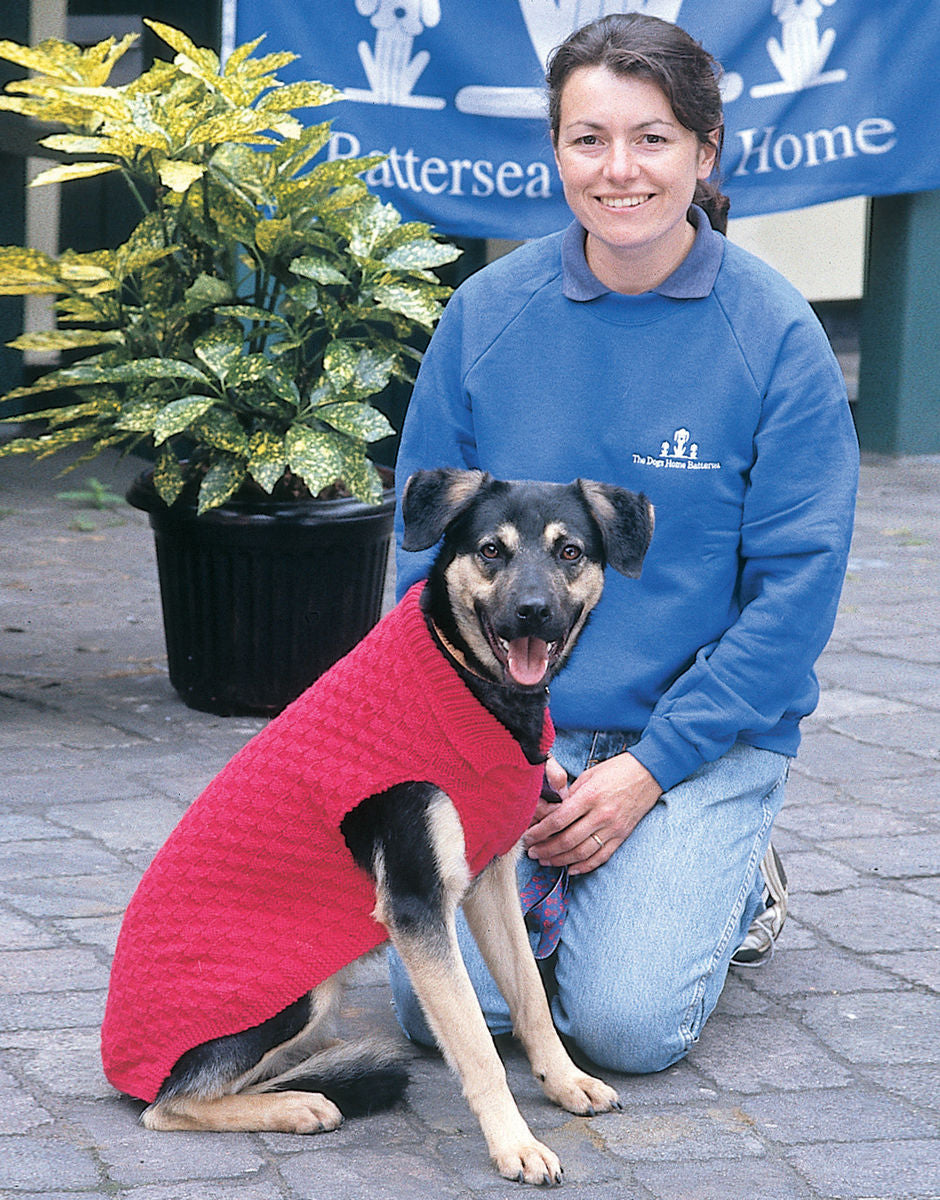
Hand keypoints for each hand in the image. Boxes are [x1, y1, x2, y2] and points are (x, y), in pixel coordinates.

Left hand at [524, 753, 661, 875]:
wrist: (649, 773)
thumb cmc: (617, 770)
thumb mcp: (589, 775)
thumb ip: (570, 795)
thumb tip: (552, 812)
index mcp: (590, 796)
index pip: (558, 820)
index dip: (539, 832)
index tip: (527, 836)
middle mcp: (601, 815)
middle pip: (567, 840)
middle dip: (546, 849)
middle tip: (532, 852)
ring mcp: (613, 828)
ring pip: (582, 853)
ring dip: (560, 860)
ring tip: (545, 861)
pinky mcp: (622, 836)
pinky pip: (601, 856)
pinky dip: (585, 866)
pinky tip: (571, 868)